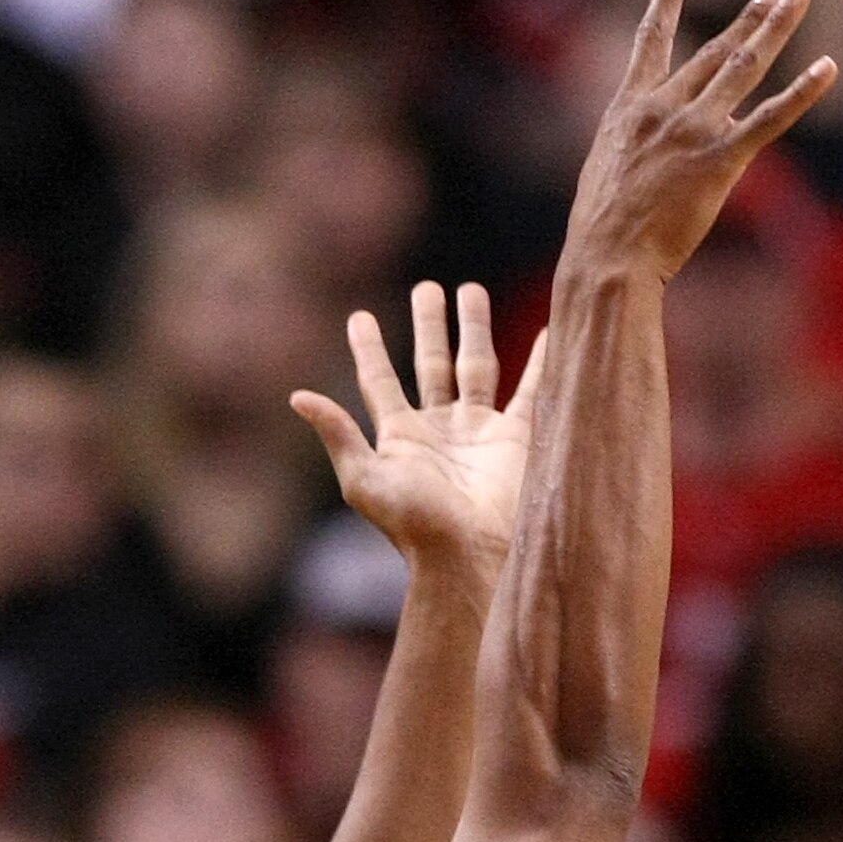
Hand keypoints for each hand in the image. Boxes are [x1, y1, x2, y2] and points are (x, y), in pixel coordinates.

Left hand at [291, 282, 541, 579]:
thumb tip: (297, 396)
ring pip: (477, 367)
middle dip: (430, 326)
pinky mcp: (515, 440)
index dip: (370, 350)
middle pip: (432, 364)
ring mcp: (478, 431)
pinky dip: (539, 363)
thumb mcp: (363, 479)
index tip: (361, 317)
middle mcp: (439, 428)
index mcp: (400, 435)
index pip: (380, 382)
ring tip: (471, 290)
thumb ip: (337, 434)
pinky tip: (545, 334)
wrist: (470, 553)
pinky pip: (528, 392)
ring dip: (474, 329)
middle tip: (429, 288)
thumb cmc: (413, 523)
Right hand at [564, 0, 834, 283]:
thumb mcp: (611, 169)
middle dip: (751, 14)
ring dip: (775, 29)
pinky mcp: (720, 160)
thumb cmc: (604, 228)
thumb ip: (639, 143)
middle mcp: (664, 107)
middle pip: (716, 48)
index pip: (651, 36)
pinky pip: (770, 119)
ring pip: (744, 67)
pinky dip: (802, 93)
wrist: (608, 258)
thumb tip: (663, 144)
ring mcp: (694, 130)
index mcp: (631, 105)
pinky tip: (827, 69)